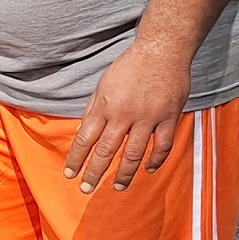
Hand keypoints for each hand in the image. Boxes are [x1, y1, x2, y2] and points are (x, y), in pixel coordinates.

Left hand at [63, 42, 191, 191]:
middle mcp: (124, 114)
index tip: (69, 174)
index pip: (85, 139)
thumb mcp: (102, 86)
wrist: (161, 50)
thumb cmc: (129, 67)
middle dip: (94, 173)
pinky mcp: (169, 117)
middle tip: (86, 189)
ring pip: (134, 154)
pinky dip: (156, 160)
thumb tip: (81, 133)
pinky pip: (162, 146)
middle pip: (106, 151)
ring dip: (124, 174)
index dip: (76, 159)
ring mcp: (148, 117)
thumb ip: (93, 110)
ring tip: (118, 187)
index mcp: (105, 106)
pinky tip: (149, 170)